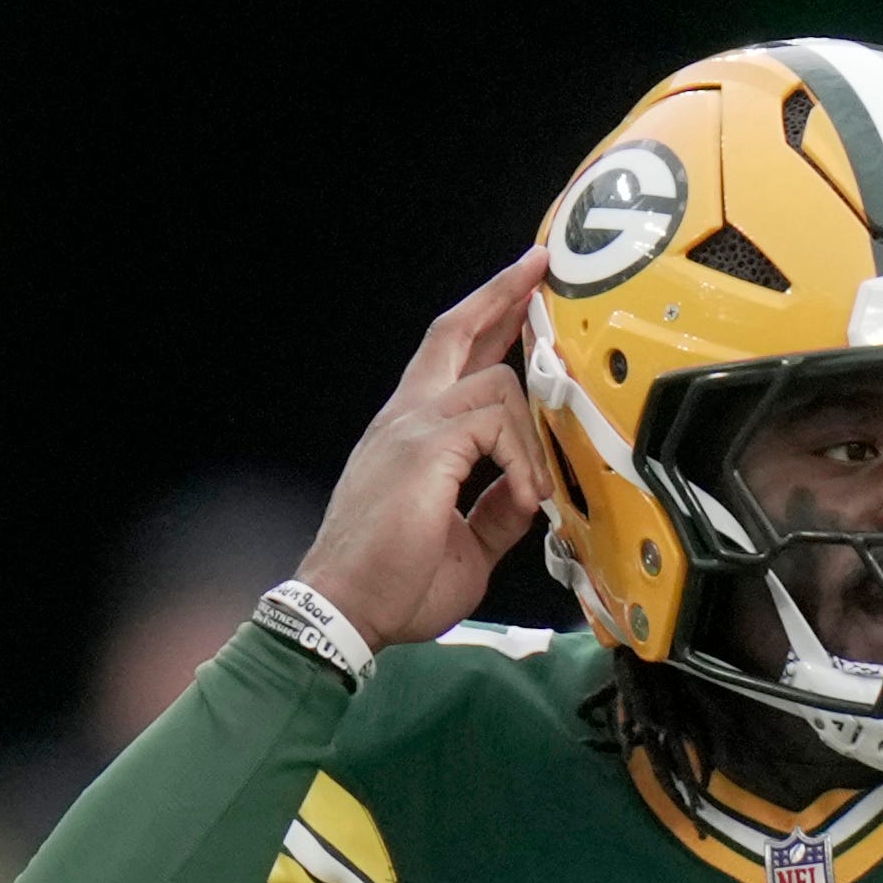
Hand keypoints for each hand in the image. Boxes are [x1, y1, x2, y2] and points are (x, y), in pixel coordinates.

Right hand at [298, 256, 552, 649]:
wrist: (344, 613)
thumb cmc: (388, 589)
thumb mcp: (465, 546)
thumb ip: (495, 510)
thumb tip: (527, 492)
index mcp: (408, 438)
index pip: (450, 364)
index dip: (487, 326)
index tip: (520, 299)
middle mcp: (404, 421)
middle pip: (453, 333)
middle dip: (500, 295)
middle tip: (536, 269)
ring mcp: (410, 428)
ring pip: (494, 383)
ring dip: (530, 432)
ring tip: (538, 487)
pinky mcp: (423, 447)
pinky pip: (494, 423)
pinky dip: (521, 458)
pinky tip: (525, 496)